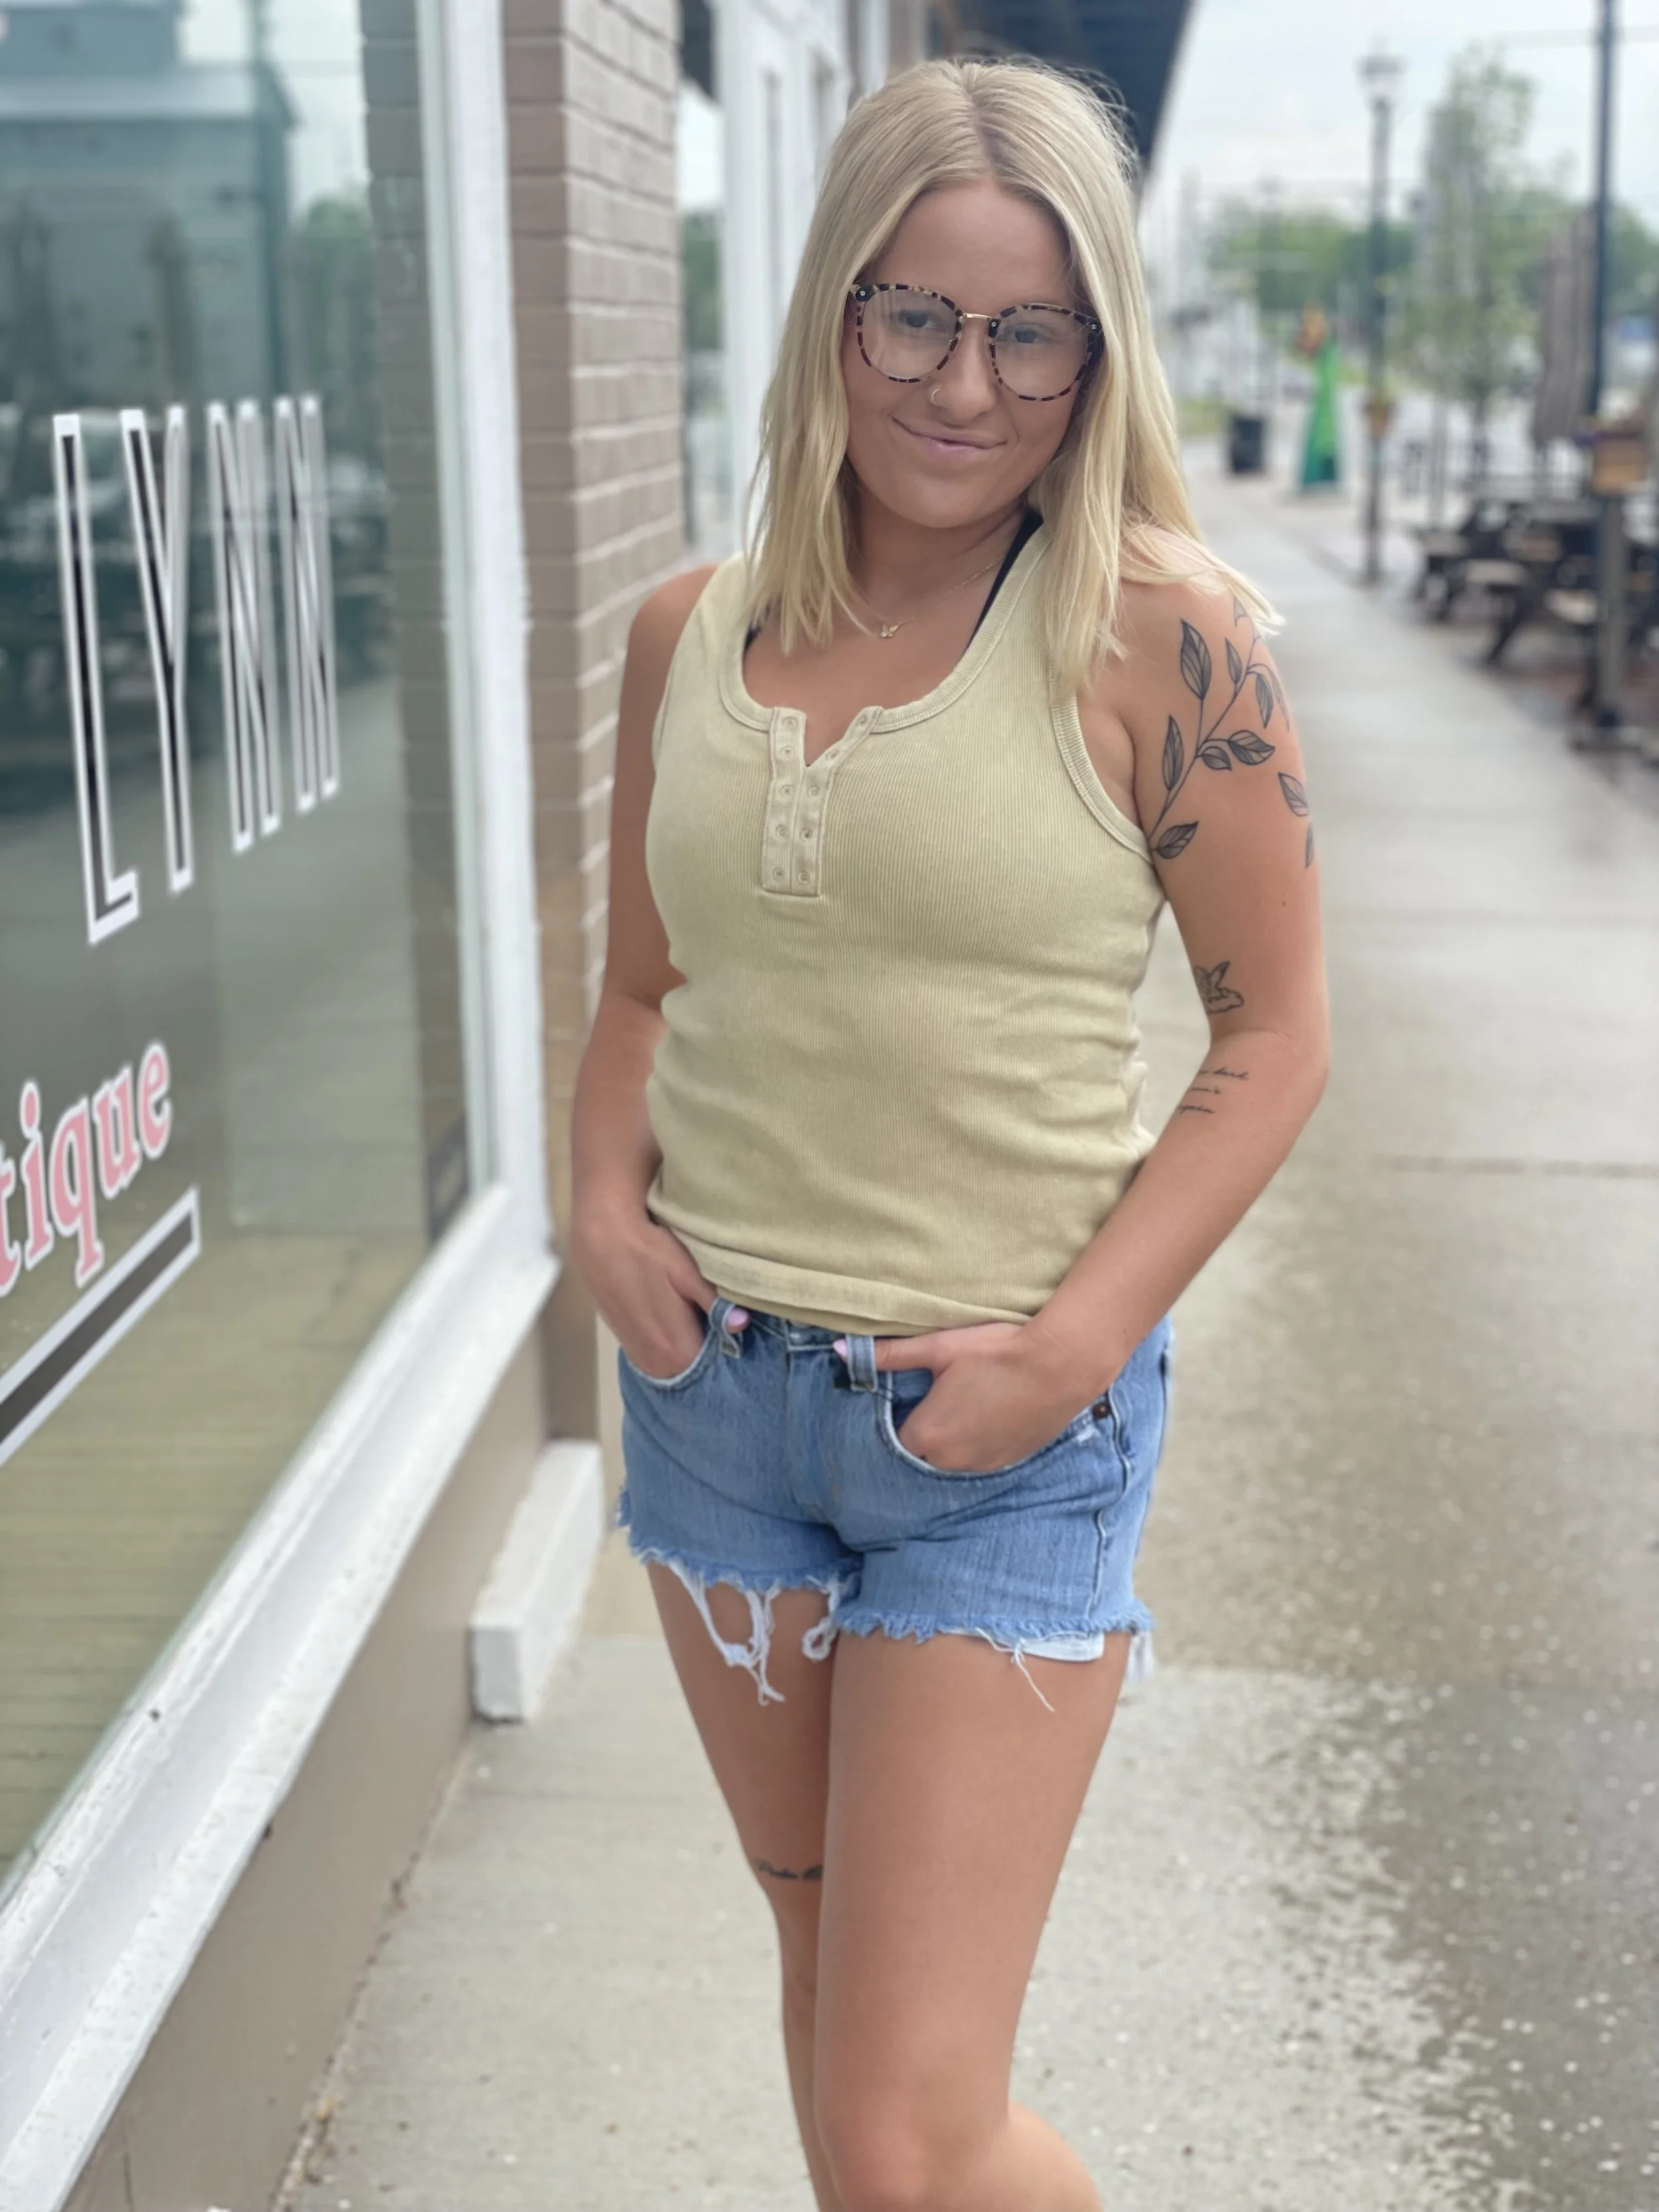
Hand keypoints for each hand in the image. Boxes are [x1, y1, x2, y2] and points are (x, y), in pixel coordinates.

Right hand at [571, 1202, 748, 1380]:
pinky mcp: (626, 1345)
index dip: (729, 1351)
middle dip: (711, 1352)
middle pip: (694, 1369)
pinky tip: (676, 1321)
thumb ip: (714, 1302)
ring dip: (689, 1348)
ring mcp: (638, 1357)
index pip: (715, 1368)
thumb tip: (742, 1323)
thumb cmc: (649, 1252)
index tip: (739, 1334)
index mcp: (676, 1351)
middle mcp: (656, 1364)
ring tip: (700, 1321)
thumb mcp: (687, 1273)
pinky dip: (671, 1345)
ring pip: (675, 1364)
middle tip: (723, 1324)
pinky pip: (658, 1356)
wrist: (600, 1239)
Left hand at [856, 1321, 1101, 1474]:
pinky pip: (978, 1461)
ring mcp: (981, 1466)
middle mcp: (949, 1460)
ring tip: (964, 1406)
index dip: (898, 1420)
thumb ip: (890, 1354)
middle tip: (937, 1400)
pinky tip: (987, 1416)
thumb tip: (840, 1352)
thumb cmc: (996, 1351)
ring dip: (950, 1441)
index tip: (908, 1400)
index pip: (893, 1442)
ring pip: (950, 1461)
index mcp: (926, 1434)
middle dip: (923, 1433)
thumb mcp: (939, 1347)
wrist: (1060, 1365)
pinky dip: (976, 1444)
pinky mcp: (1007, 1463)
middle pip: (921, 1454)